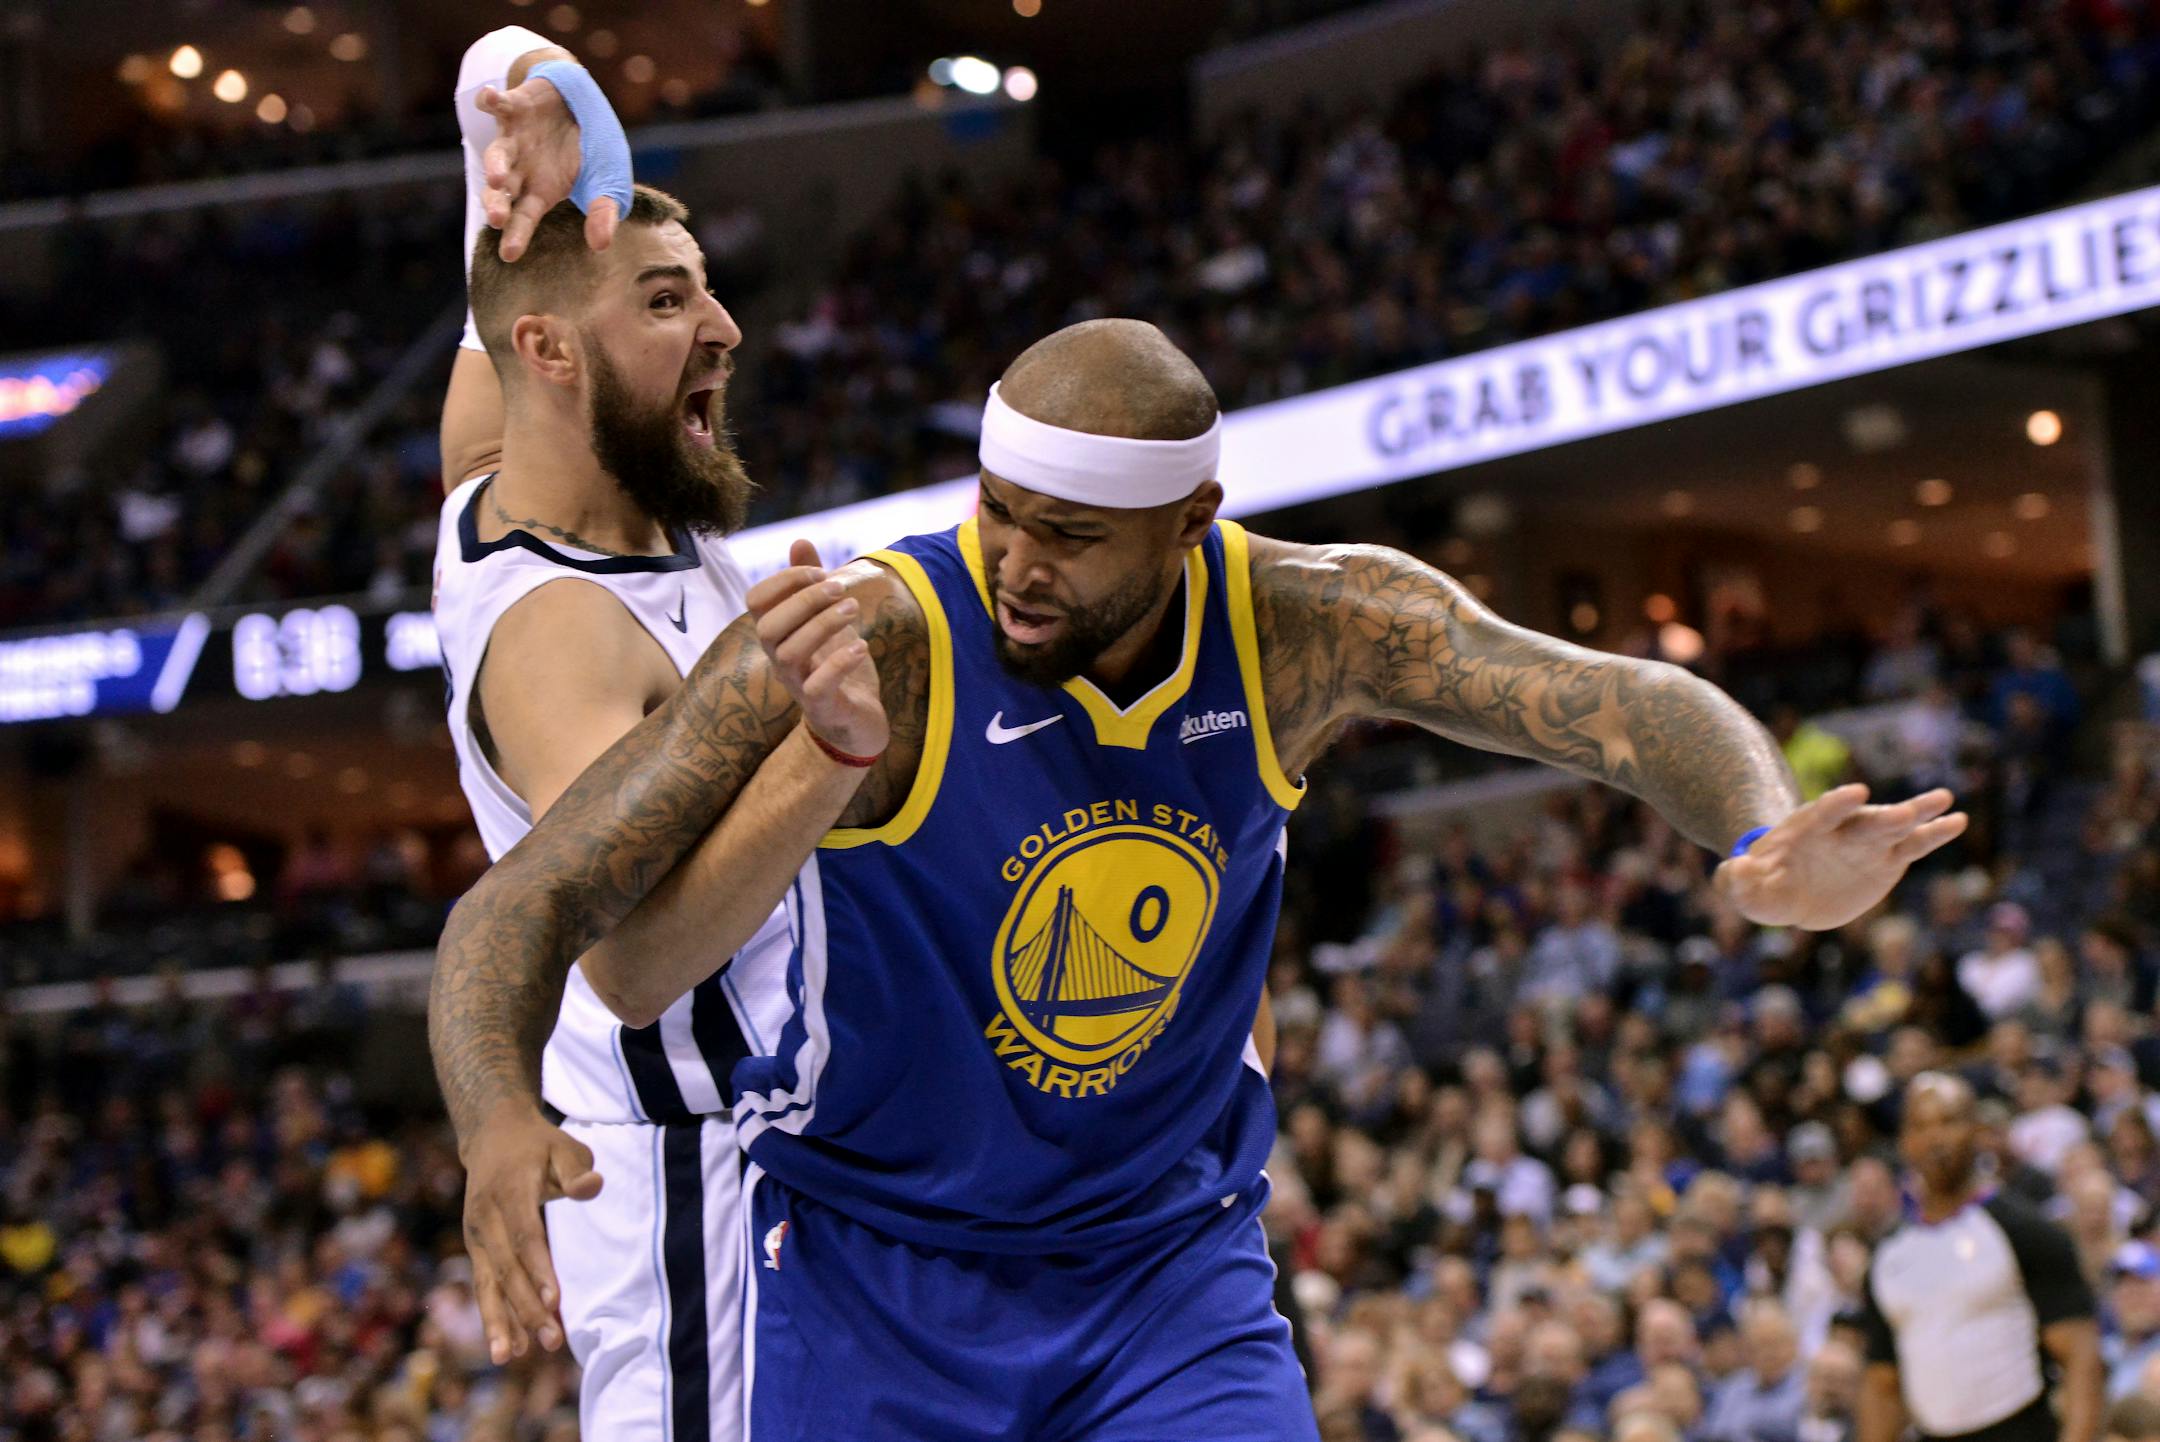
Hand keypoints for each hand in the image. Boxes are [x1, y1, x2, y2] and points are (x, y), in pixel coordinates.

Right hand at [458, 1104, 602, 1363]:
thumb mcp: (565, 1145)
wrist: (491, 1135)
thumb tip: (592, 1187)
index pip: (525, 1236)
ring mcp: (477, 1234)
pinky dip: (495, 1317)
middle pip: (507, 1268)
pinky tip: (508, 1348)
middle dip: (528, 1308)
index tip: (556, 1301)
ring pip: (488, 1284)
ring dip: (503, 1322)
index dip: (539, 1269)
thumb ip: (577, 1168)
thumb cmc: (539, 1145)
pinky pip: (485, 1286)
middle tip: (553, 1342)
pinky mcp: (476, 1248)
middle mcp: (485, 1217)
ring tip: (514, 1357)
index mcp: (509, 1191)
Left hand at [478, 79, 618, 261]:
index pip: (525, 218)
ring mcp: (515, 138)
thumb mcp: (606, 182)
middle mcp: (521, 168)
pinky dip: (491, 101)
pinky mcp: (514, 106)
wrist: (580, 101)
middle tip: (497, 219)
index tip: (508, 255)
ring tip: (497, 178)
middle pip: (504, 192)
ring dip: (496, 165)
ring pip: (498, 153)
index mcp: (540, 190)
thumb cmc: (592, 149)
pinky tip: (488, 99)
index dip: (516, 235)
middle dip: (498, 204)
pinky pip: (499, 104)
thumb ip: (602, 213)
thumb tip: (601, 246)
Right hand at [747, 540, 888, 760]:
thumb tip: (799, 541)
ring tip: (853, 609)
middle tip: (842, 589)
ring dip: (823, 625)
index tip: (822, 572)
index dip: (784, 579)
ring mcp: (798, 686)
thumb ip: (812, 583)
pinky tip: (861, 645)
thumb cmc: (837, 666)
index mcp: (778, 634)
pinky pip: (818, 687)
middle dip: (804, 600)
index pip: (756, 600)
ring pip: (788, 654)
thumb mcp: (827, 619)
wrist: (858, 722)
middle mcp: (779, 660)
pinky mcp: (822, 708)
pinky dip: (839, 662)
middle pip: (767, 627)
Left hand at [1716, 783, 1968, 930]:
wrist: (1791, 889)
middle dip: (1882, 817)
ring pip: (1896, 826)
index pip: (1822, 814)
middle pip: (1864, 821)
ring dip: (1917, 814)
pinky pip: (1915, 845)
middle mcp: (1842, 831)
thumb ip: (1736, 881)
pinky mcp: (1889, 859)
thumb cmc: (1765, 887)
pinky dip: (1935, 833)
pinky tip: (1958, 820)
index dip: (1837, 804)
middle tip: (1904, 812)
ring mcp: (1868, 843)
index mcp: (1806, 831)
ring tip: (1944, 800)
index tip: (1856, 792)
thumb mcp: (1746, 889)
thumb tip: (1734, 869)